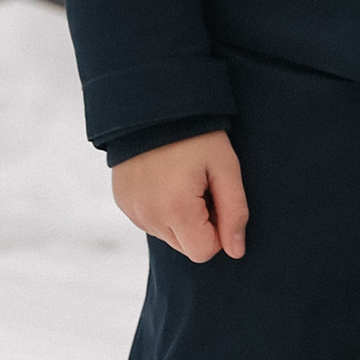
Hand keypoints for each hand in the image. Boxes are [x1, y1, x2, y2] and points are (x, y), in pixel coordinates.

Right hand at [113, 131, 248, 262]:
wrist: (153, 106)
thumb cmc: (196, 135)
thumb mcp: (225, 167)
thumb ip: (235, 212)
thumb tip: (236, 251)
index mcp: (176, 210)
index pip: (204, 252)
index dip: (218, 231)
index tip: (217, 200)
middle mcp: (149, 216)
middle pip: (185, 246)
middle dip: (200, 225)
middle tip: (202, 187)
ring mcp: (132, 210)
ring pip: (167, 235)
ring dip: (180, 217)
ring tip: (183, 180)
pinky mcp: (123, 202)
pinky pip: (150, 221)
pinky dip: (162, 209)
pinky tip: (166, 180)